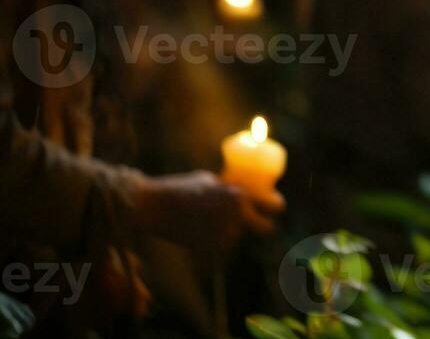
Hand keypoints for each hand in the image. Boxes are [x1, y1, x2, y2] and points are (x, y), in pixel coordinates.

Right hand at [132, 171, 283, 251]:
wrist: (154, 206)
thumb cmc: (180, 188)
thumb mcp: (210, 180)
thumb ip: (228, 189)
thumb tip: (240, 193)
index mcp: (239, 195)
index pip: (275, 205)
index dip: (276, 206)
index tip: (273, 208)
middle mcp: (237, 215)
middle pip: (266, 229)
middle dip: (262, 226)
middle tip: (253, 223)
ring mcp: (224, 234)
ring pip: (237, 238)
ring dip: (228, 233)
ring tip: (205, 222)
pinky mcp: (210, 249)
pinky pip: (221, 248)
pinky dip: (213, 244)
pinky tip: (198, 233)